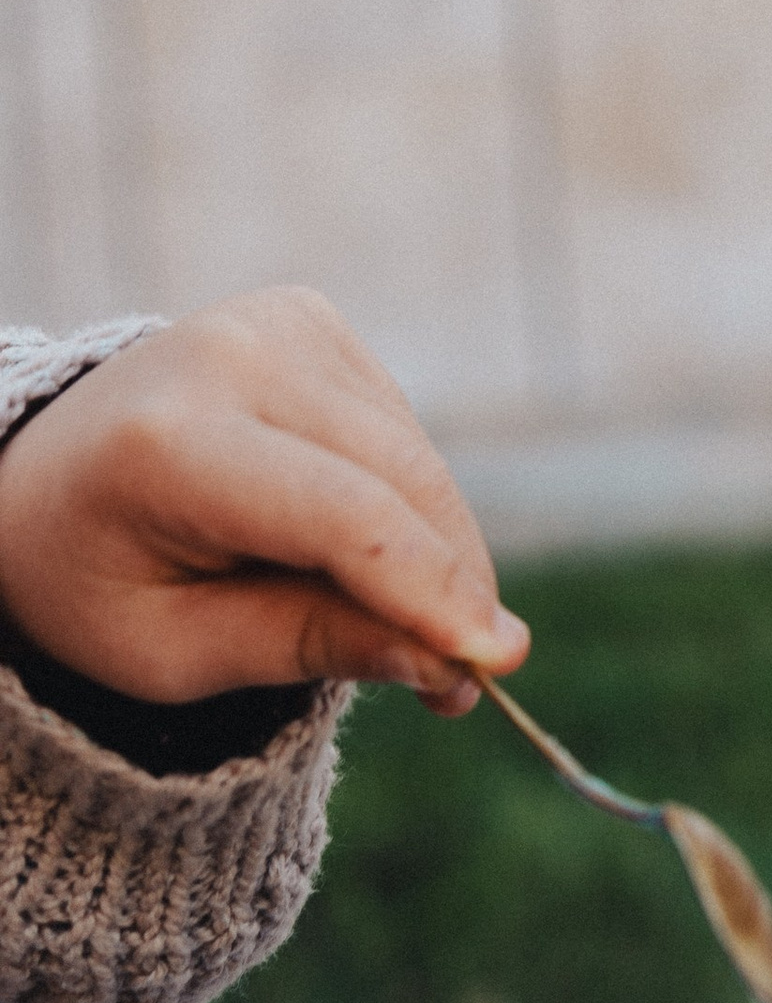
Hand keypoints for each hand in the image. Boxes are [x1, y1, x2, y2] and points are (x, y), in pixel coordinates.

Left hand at [0, 287, 528, 714]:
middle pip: (401, 483)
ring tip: (403, 629)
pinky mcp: (310, 319)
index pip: (342, 517)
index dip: (429, 590)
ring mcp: (276, 324)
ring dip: (438, 550)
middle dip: (453, 587)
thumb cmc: (96, 580)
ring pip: (417, 457)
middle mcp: (230, 356)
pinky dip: (405, 501)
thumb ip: (307, 645)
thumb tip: (447, 662)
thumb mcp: (171, 650)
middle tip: (464, 683)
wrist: (41, 479)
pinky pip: (401, 429)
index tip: (495, 663)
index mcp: (168, 444)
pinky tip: (354, 542)